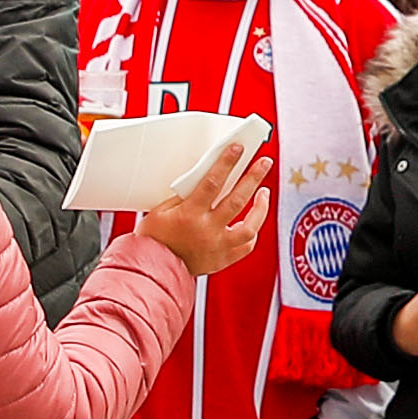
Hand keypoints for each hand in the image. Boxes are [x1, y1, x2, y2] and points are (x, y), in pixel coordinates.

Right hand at [137, 138, 270, 276]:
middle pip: (238, 200)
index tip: (238, 148)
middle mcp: (207, 231)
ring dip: (260, 208)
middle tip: (264, 162)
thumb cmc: (153, 240)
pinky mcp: (222, 260)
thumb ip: (184, 197)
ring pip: (250, 227)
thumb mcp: (161, 211)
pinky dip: (251, 233)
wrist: (153, 271)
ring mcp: (218, 247)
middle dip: (253, 177)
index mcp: (189, 215)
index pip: (213, 183)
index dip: (227, 163)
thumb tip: (204, 180)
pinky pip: (245, 247)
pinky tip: (253, 222)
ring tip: (264, 192)